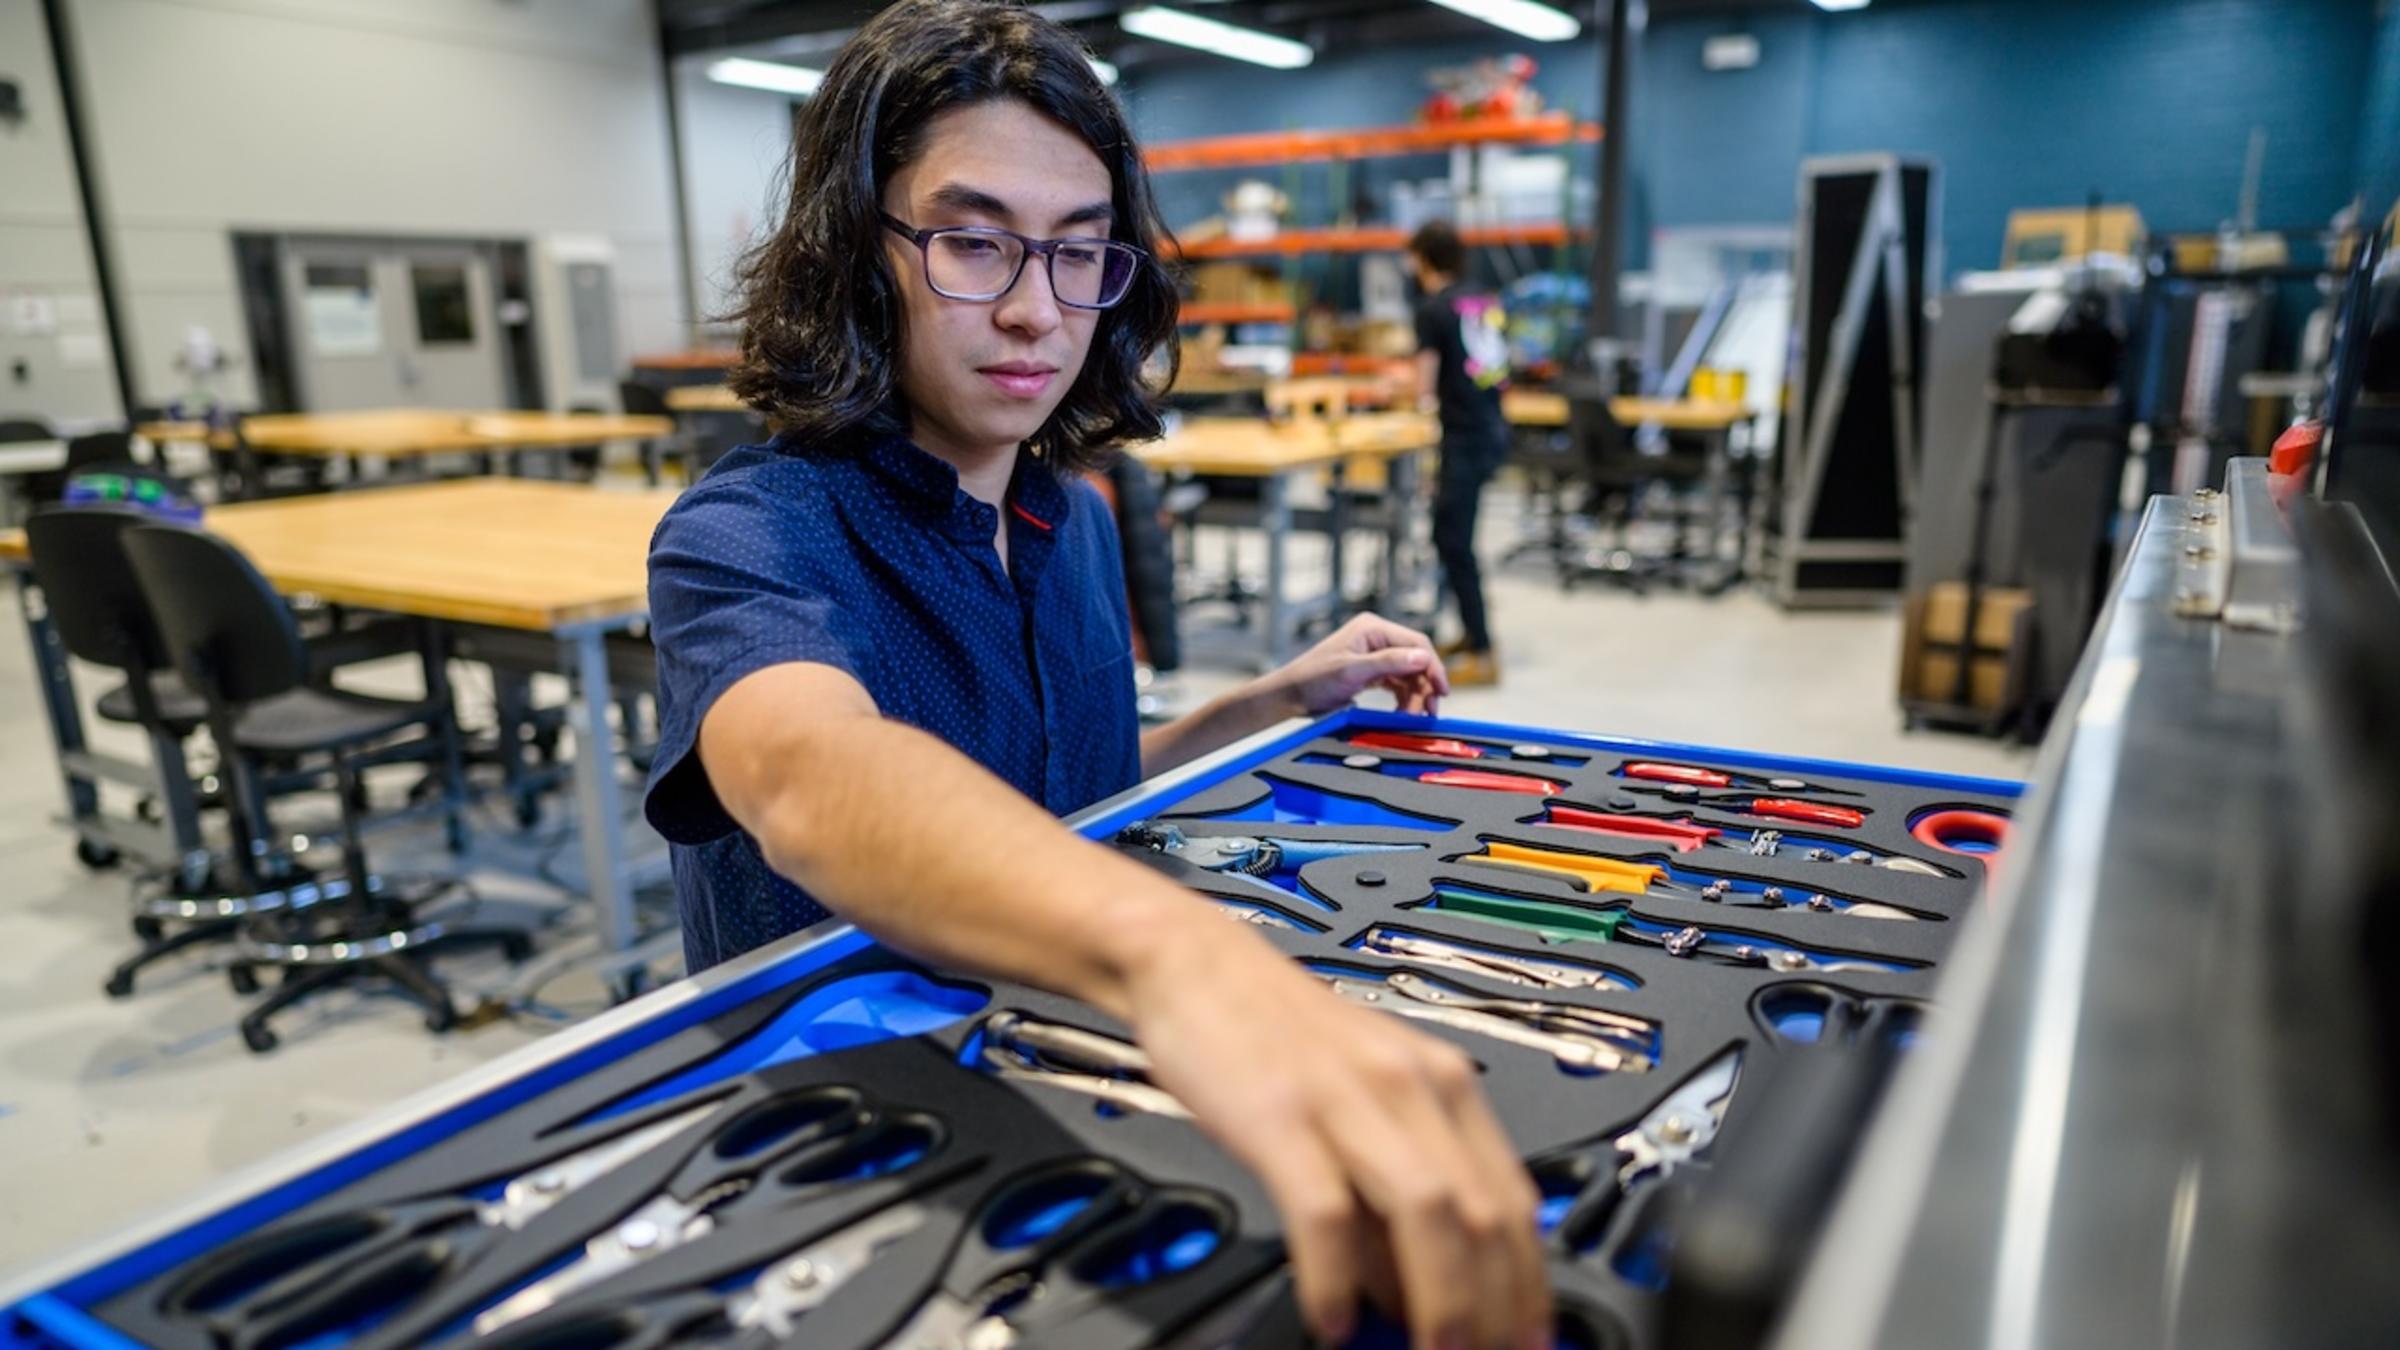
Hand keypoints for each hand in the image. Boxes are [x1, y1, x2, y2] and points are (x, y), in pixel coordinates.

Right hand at [1126, 916, 1549, 1349]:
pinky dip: (1336, 1277)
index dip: (1529, 1285)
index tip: (1529, 1340)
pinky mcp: (1282, 1114)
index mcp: (1443, 1084)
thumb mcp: (1364, 1099)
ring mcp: (1348, 1098)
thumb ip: (1396, 1188)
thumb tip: (1415, 1289)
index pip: (1515, 1201)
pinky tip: (1332, 1318)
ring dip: (1440, 1302)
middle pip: (1484, 1215)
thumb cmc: (1277, 1035)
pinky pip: (1326, 1212)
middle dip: (1494, 1308)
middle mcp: (1410, 1086)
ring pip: (1429, 1214)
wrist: (1197, 964)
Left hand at [1264, 612, 1449, 718]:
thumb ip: (1388, 663)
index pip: (1416, 643)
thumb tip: (1423, 657)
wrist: (1290, 696)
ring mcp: (1374, 655)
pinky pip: (1396, 684)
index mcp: (1372, 628)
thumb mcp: (1352, 671)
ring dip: (1415, 696)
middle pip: (1415, 660)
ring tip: (1414, 718)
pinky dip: (1403, 699)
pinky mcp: (1371, 672)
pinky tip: (1403, 714)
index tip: (1441, 691)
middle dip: (1424, 686)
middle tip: (1429, 712)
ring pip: (1408, 674)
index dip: (1433, 667)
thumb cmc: (1313, 679)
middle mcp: (1376, 638)